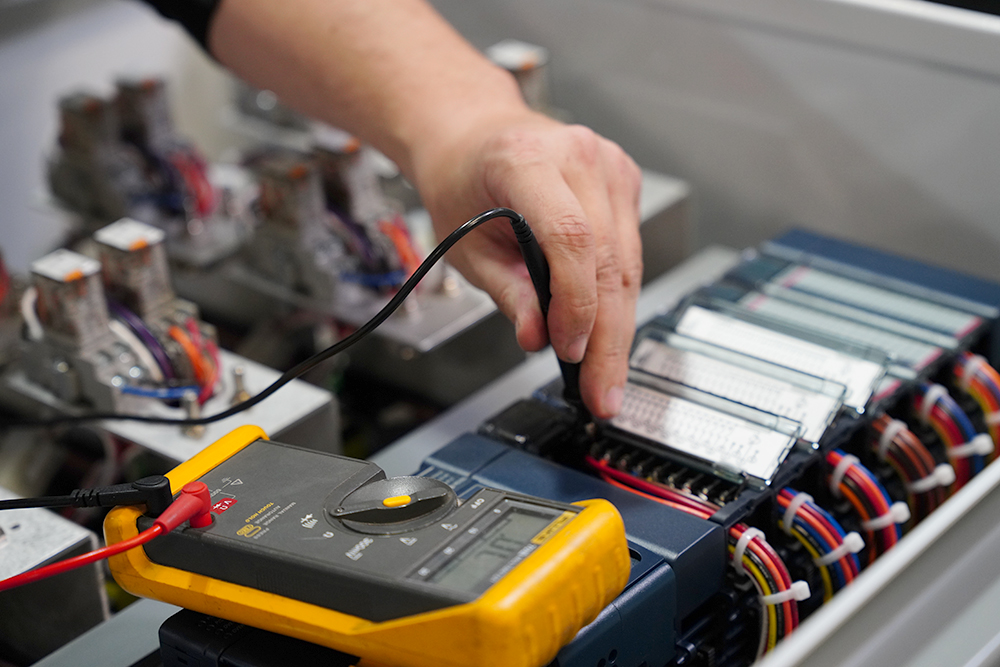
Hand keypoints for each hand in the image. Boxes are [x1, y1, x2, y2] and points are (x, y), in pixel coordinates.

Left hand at [411, 110, 642, 418]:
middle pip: (608, 259)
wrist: (475, 134)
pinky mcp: (625, 181)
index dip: (575, 303)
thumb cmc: (463, 180)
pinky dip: (618, 298)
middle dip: (607, 337)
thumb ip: (507, 292)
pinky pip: (629, 252)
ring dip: (619, 327)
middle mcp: (579, 156)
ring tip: (607, 378)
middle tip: (601, 392)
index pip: (571, 238)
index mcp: (527, 161)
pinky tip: (609, 336)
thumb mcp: (466, 244)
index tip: (568, 351)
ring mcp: (609, 164)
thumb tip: (538, 339)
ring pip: (628, 263)